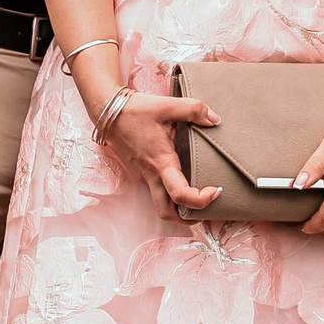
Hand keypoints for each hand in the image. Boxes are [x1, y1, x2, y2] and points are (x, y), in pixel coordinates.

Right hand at [91, 89, 222, 219]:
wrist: (108, 110)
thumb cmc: (136, 110)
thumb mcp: (167, 105)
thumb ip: (194, 109)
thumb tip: (215, 120)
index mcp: (161, 162)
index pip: (180, 195)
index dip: (201, 200)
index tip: (216, 191)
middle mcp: (151, 174)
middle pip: (167, 212)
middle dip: (187, 218)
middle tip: (208, 210)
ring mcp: (144, 175)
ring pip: (161, 203)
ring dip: (179, 208)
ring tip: (200, 198)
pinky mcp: (141, 171)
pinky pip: (157, 189)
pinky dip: (171, 193)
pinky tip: (185, 178)